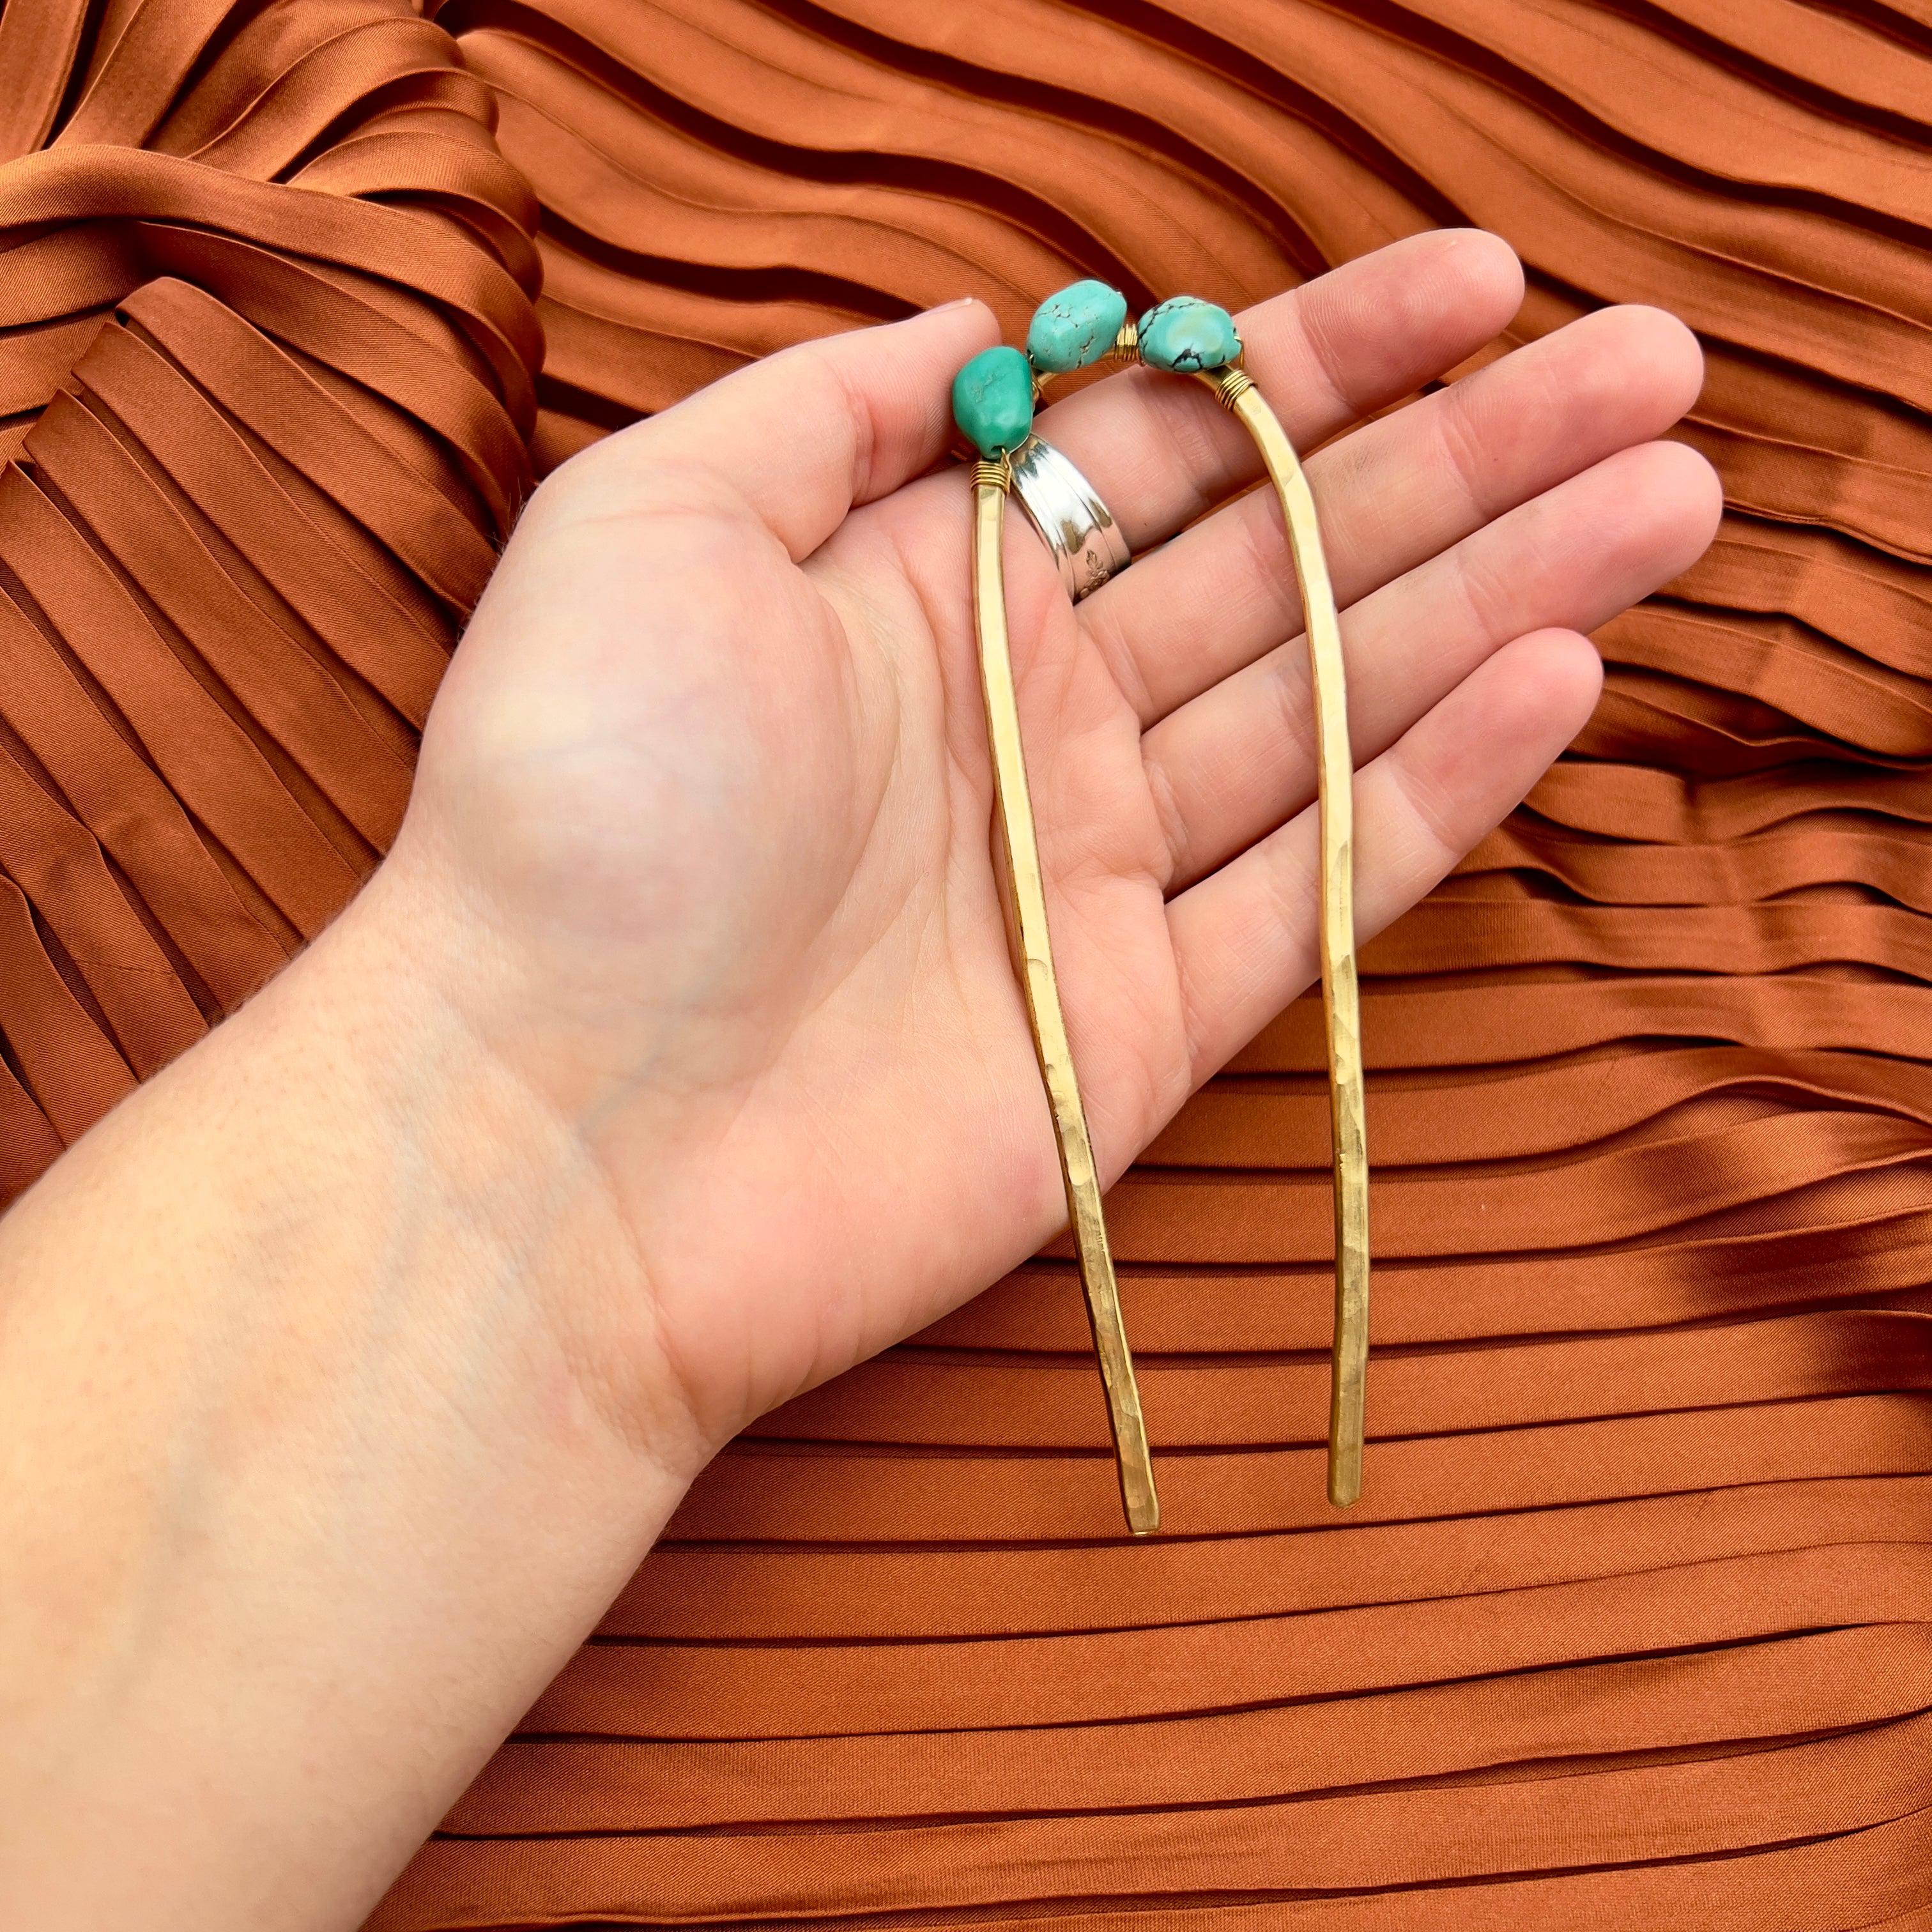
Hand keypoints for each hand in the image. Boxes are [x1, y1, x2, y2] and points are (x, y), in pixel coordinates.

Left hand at [378, 229, 1718, 1459]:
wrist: (542, 1139)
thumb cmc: (572, 814)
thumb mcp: (649, 523)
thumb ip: (827, 409)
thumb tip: (977, 325)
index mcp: (926, 595)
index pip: (1165, 448)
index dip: (1323, 361)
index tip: (1476, 286)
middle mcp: (1029, 726)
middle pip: (1290, 566)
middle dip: (1471, 466)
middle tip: (1650, 378)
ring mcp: (1093, 880)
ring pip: (1338, 713)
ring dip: (1505, 603)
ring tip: (1664, 499)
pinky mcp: (1137, 1030)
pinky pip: (1317, 896)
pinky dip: (1437, 795)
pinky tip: (1558, 681)